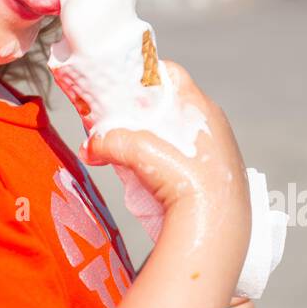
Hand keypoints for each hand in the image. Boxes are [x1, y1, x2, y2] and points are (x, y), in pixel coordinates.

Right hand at [82, 59, 247, 217]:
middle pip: (167, 105)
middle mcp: (211, 126)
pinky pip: (178, 158)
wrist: (216, 232)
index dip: (143, 76)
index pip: (170, 75)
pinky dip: (158, 161)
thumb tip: (90, 145)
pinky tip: (144, 176)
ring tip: (123, 152)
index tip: (119, 86)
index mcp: (202, 108)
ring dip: (146, 140)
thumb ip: (111, 141)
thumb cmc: (191, 187)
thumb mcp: (142, 152)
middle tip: (113, 122)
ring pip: (171, 133)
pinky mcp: (209, 177)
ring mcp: (212, 152)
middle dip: (138, 113)